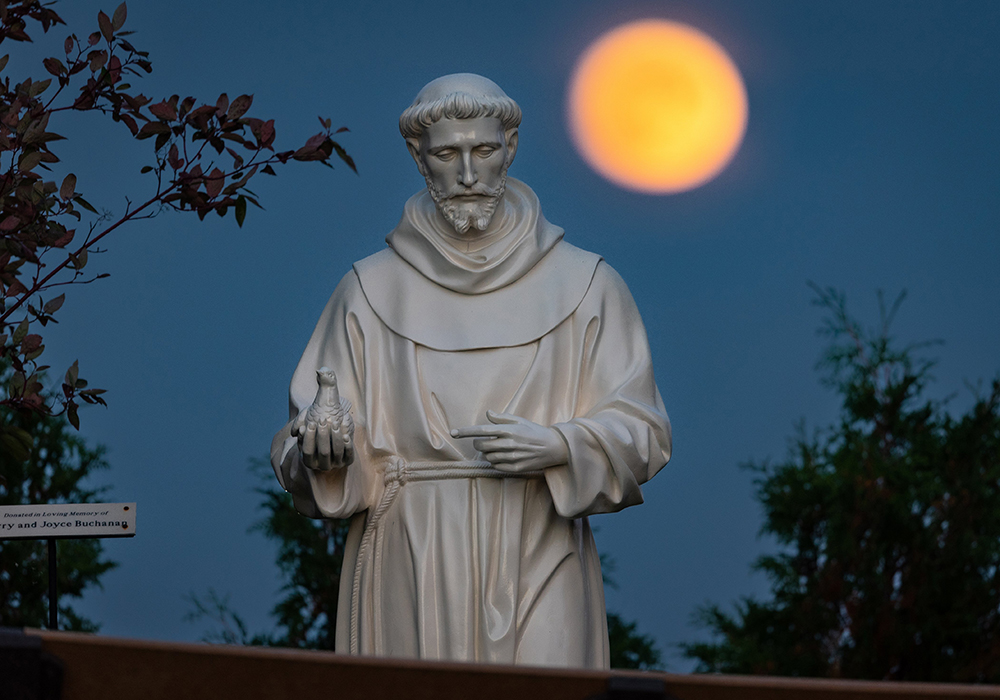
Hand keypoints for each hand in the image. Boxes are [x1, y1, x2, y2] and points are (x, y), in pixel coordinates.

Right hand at [292, 408, 353, 471]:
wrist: (332, 444)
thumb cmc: (315, 437)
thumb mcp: (307, 434)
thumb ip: (301, 431)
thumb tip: (300, 429)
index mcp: (310, 462)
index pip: (308, 451)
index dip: (308, 437)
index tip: (310, 423)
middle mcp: (323, 466)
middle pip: (323, 452)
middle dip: (323, 435)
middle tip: (322, 420)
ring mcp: (336, 465)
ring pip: (337, 452)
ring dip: (336, 437)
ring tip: (335, 423)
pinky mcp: (348, 462)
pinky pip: (349, 455)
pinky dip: (348, 445)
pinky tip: (345, 434)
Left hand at [451, 410, 568, 472]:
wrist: (554, 448)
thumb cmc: (535, 432)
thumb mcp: (520, 421)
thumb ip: (502, 418)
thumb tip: (488, 413)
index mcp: (509, 430)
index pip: (482, 430)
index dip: (466, 431)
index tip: (453, 432)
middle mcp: (509, 443)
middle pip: (481, 445)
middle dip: (477, 443)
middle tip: (482, 441)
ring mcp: (512, 457)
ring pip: (488, 456)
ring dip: (488, 452)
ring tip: (498, 448)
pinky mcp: (515, 467)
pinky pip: (496, 466)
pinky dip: (495, 461)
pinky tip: (504, 456)